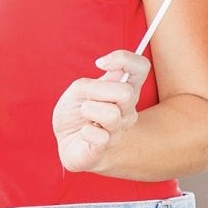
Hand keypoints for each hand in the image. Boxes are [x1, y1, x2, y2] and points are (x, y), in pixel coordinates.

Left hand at [52, 50, 150, 173]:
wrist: (66, 139)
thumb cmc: (76, 111)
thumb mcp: (80, 89)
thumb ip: (97, 82)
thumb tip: (110, 71)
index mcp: (124, 89)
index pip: (141, 66)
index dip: (123, 59)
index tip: (100, 64)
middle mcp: (128, 109)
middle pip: (126, 93)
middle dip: (98, 93)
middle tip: (87, 100)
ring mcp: (120, 130)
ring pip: (112, 115)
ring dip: (89, 111)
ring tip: (85, 117)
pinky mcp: (108, 147)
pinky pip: (99, 136)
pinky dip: (85, 132)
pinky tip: (85, 134)